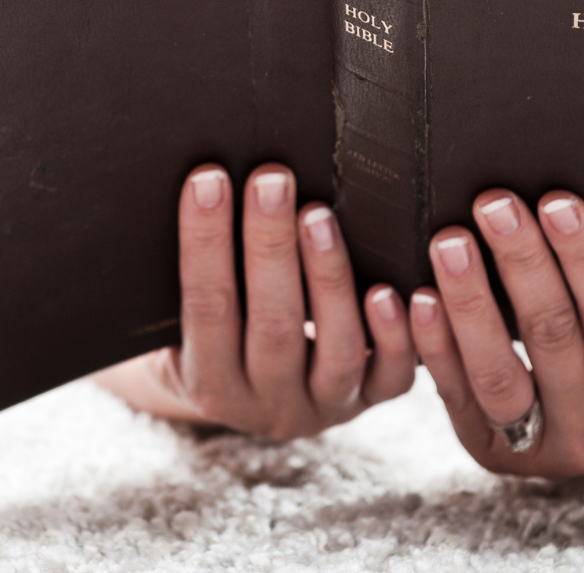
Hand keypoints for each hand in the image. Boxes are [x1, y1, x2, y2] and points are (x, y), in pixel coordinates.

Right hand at [93, 163, 414, 437]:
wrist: (267, 403)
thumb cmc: (227, 331)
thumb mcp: (190, 323)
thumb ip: (200, 273)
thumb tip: (200, 183)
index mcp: (210, 385)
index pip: (205, 309)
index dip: (205, 243)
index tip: (209, 178)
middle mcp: (269, 404)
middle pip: (272, 326)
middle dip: (270, 246)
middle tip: (271, 179)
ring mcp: (326, 405)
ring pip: (336, 349)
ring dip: (329, 278)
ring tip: (319, 215)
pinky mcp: (374, 398)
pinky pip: (392, 375)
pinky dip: (393, 333)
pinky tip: (389, 289)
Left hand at [411, 188, 583, 478]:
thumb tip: (582, 204)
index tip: (557, 201)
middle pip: (553, 337)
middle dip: (521, 262)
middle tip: (495, 203)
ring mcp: (540, 449)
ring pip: (497, 373)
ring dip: (470, 301)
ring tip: (449, 241)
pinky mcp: (490, 451)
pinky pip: (456, 395)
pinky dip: (435, 345)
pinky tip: (418, 297)